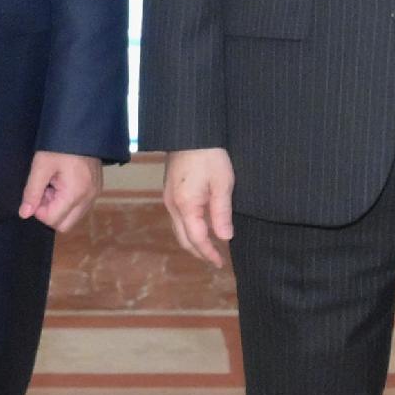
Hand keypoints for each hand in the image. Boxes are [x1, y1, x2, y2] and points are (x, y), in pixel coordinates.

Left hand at [19, 151, 100, 233]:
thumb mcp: (41, 165)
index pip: (52, 220)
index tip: (38, 192)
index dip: (39, 210)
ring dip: (60, 207)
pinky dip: (69, 202)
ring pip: (73, 218)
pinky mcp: (96, 189)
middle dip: (50, 212)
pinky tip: (63, 183)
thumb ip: (32, 192)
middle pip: (64, 225)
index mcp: (75, 193)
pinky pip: (81, 207)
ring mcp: (95, 194)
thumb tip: (24, 214)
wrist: (82, 127)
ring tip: (54, 185)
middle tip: (45, 191)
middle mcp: (88, 198)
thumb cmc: (60, 144)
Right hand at [162, 148, 235, 269]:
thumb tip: (225, 238)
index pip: (197, 239)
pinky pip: (177, 218)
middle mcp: (173, 205)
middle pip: (183, 238)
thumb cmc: (209, 156)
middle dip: (199, 252)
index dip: (208, 253)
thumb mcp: (222, 184)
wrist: (190, 132)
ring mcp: (169, 198)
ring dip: (193, 241)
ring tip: (209, 246)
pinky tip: (200, 226)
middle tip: (215, 259)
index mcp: (186, 206)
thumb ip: (221, 213)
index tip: (220, 263)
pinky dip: (188, 228)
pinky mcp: (170, 191)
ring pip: (178, 229)